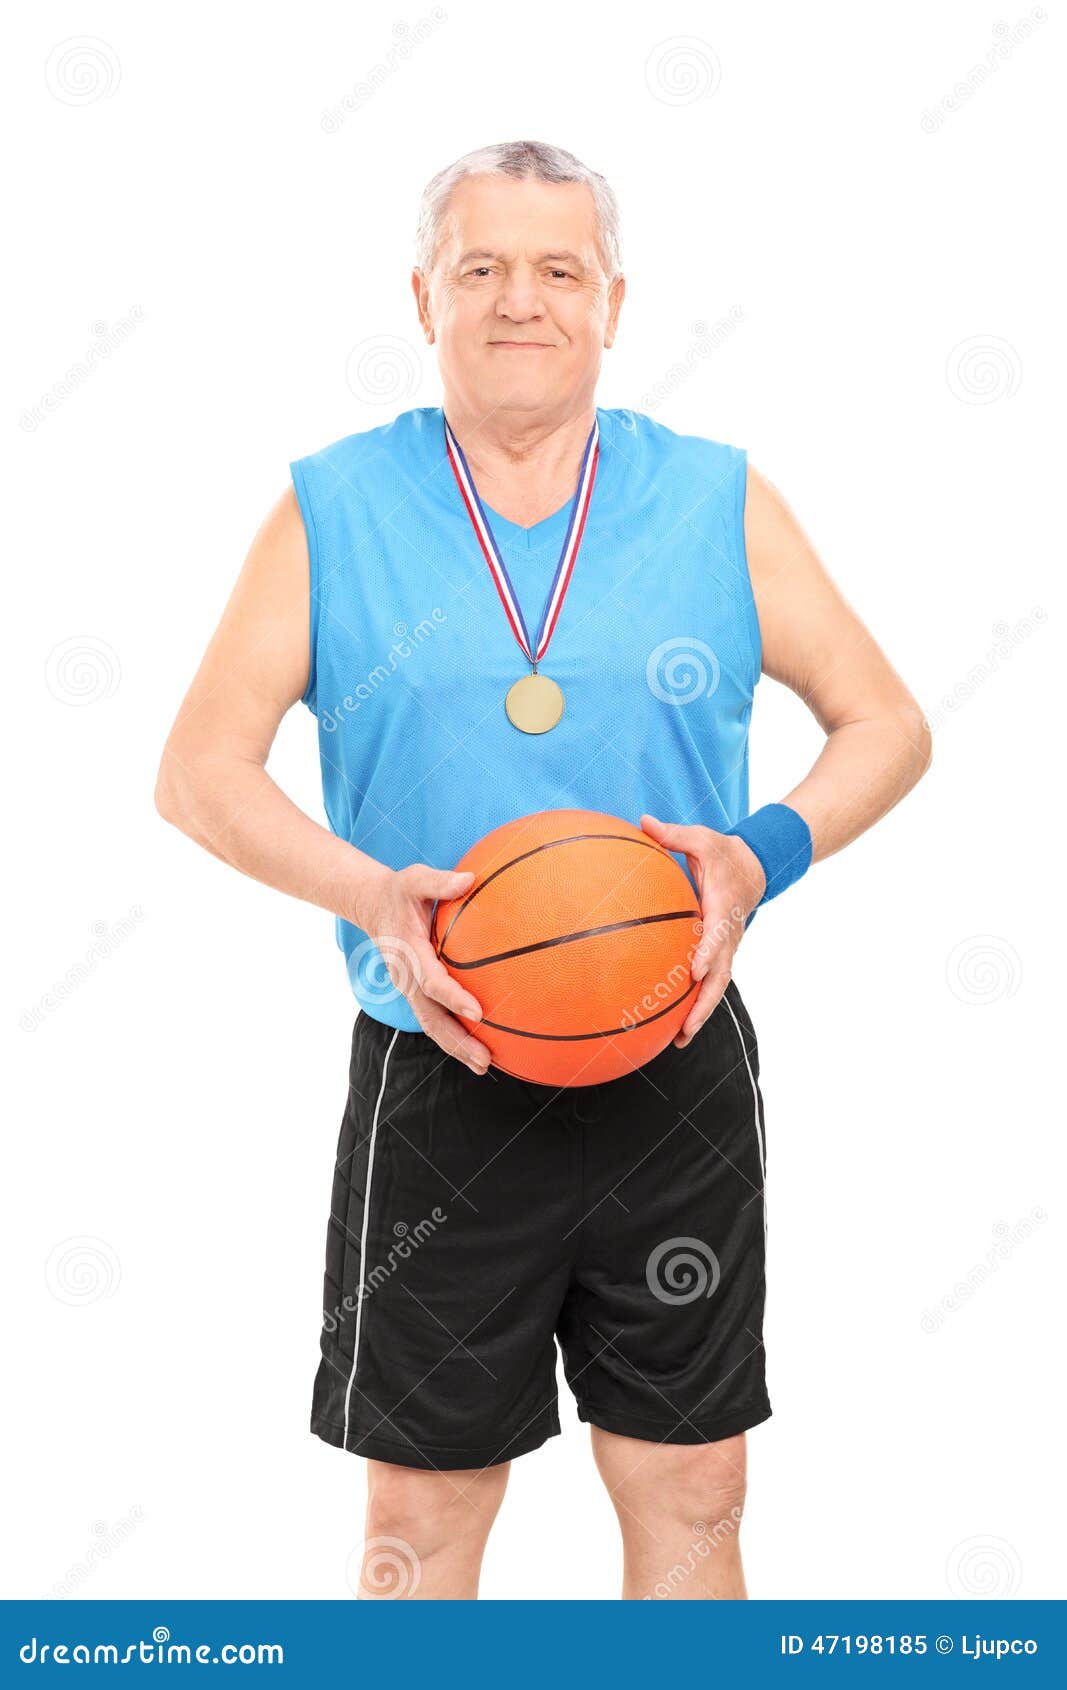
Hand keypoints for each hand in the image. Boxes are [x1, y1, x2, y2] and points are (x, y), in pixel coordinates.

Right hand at [356, 863, 489, 1074]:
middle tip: (484, 1059)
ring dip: (456, 1046)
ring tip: (484, 1065)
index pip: (431, 981)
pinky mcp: (416, 992)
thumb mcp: (414, 879)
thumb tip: (468, 879)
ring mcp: (410, 989)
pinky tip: (480, 1046)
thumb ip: (438, 881)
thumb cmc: (399, 891)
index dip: (453, 997)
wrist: (371, 906)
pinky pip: (435, 1017)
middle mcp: (406, 978)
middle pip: (430, 1018)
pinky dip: (454, 1035)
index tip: (478, 1011)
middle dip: (456, 1041)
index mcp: (408, 953)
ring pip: (432, 1024)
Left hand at [639, 815, 765, 1047]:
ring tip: (680, 1040)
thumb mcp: (701, 838)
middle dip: (704, 1003)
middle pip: (720, 975)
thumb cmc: (723, 853)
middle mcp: (728, 934)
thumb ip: (672, 834)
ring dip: (701, 1013)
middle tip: (686, 1027)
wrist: (756, 867)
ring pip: (717, 986)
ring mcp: (727, 947)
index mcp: (722, 907)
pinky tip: (676, 1025)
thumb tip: (642, 821)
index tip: (693, 970)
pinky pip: (711, 982)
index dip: (707, 952)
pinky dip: (697, 1003)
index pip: (717, 934)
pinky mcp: (721, 954)